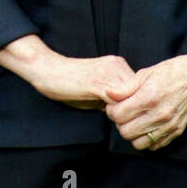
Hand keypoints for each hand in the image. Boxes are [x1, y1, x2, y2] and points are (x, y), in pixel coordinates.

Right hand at [0, 35, 139, 108]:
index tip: (133, 117)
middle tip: (129, 122)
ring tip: (120, 122)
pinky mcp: (96, 83)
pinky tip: (110, 118)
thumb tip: (127, 113)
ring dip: (127, 112)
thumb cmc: (68, 82)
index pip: (141, 88)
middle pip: (140, 92)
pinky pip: (116, 101)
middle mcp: (116, 65)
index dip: (138, 104)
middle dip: (136, 109)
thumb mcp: (96, 89)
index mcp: (117, 65)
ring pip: (131, 97)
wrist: (46, 69)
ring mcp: (107, 73)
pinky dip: (116, 113)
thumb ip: (112, 97)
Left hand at [105, 55, 186, 150]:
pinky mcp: (176, 132)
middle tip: (123, 113)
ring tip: (134, 121)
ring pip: (139, 143)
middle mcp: (159, 115)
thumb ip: (125, 87)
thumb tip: (108, 94)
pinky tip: (146, 127)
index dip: (111, 111)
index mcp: (148, 98)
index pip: (118, 116)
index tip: (114, 106)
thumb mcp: (144, 74)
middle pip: (126, 132)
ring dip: (133, 134)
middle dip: (120, 123)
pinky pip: (155, 146)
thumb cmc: (168, 73)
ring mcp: (168, 126)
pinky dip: (147, 139)